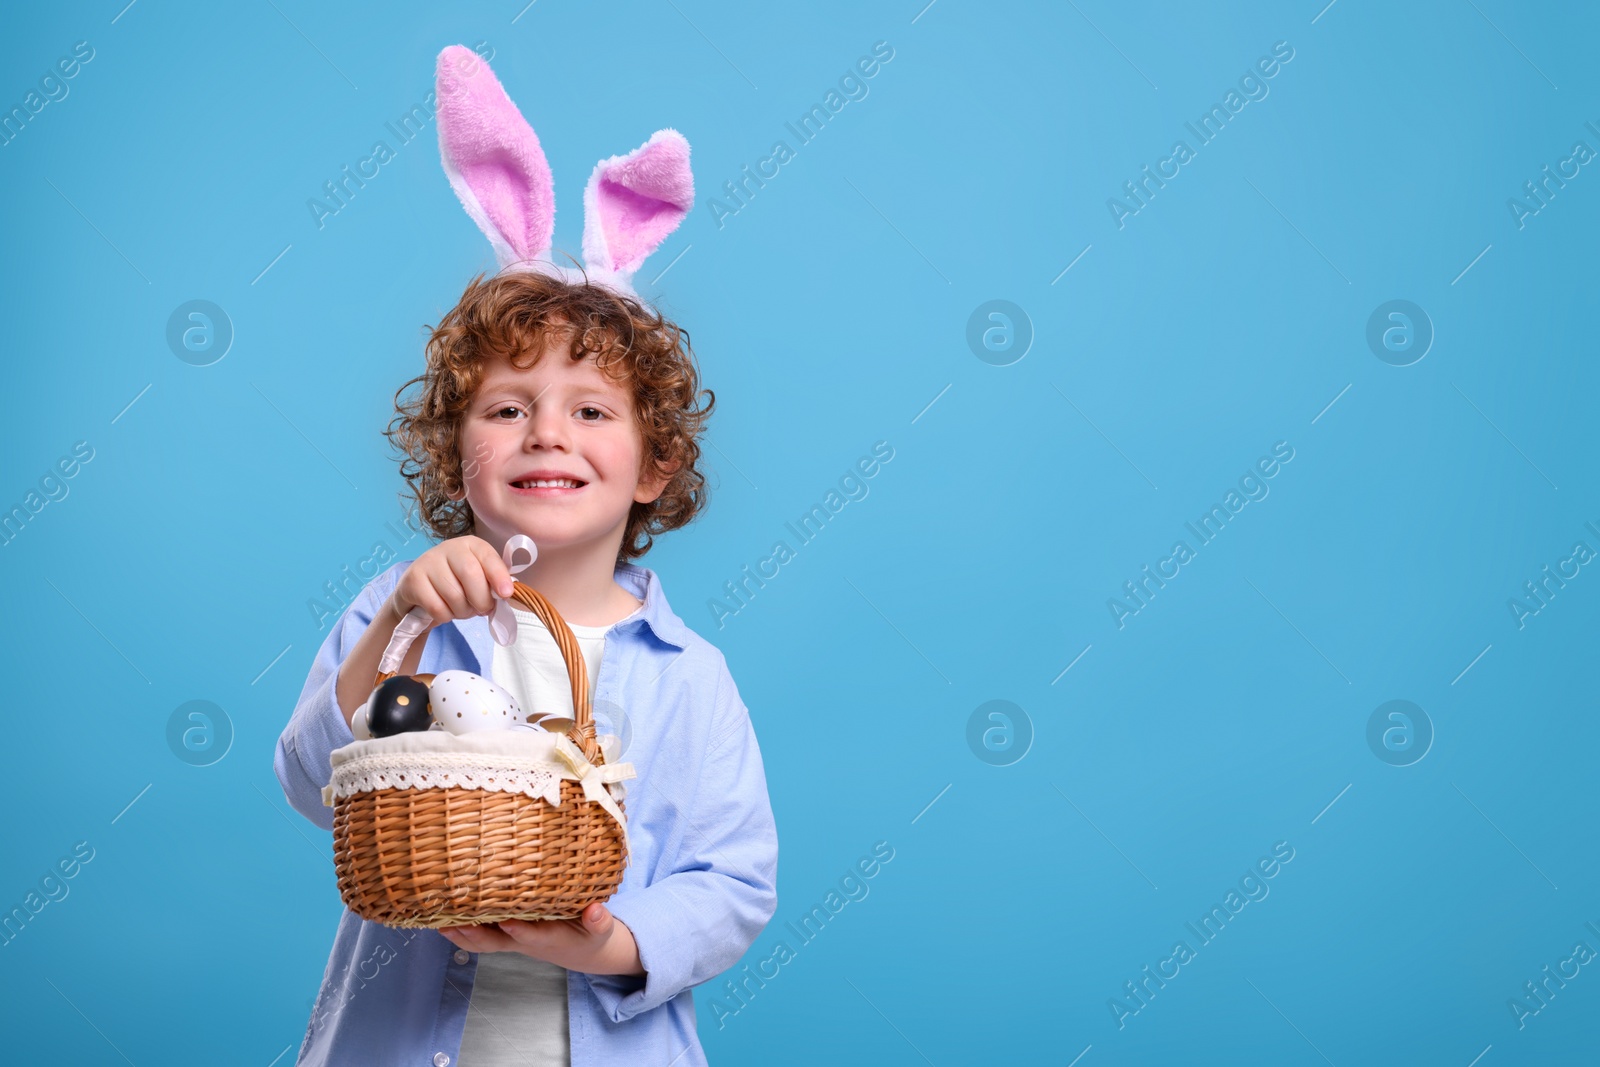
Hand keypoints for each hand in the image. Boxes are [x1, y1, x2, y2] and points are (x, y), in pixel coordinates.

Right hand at [384, 535, 514, 631]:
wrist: (418, 593)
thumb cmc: (457, 587)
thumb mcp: (479, 581)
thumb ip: (494, 585)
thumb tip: (508, 595)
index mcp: (471, 545)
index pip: (488, 556)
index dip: (499, 576)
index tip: (506, 594)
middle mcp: (449, 547)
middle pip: (471, 574)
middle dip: (481, 600)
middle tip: (482, 610)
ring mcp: (428, 561)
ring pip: (454, 594)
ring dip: (463, 612)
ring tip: (461, 610)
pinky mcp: (412, 579)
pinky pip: (436, 606)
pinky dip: (445, 616)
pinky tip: (444, 611)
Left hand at [439, 902, 644, 976]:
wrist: (583, 951)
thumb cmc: (590, 935)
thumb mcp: (601, 930)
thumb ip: (599, 921)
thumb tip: (596, 910)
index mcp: (550, 938)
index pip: (533, 936)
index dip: (519, 931)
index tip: (506, 921)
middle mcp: (525, 940)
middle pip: (495, 943)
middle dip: (474, 934)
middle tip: (454, 921)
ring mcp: (513, 938)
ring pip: (482, 940)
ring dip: (460, 933)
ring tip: (437, 919)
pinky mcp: (506, 933)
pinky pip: (479, 934)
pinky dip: (460, 929)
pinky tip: (442, 916)